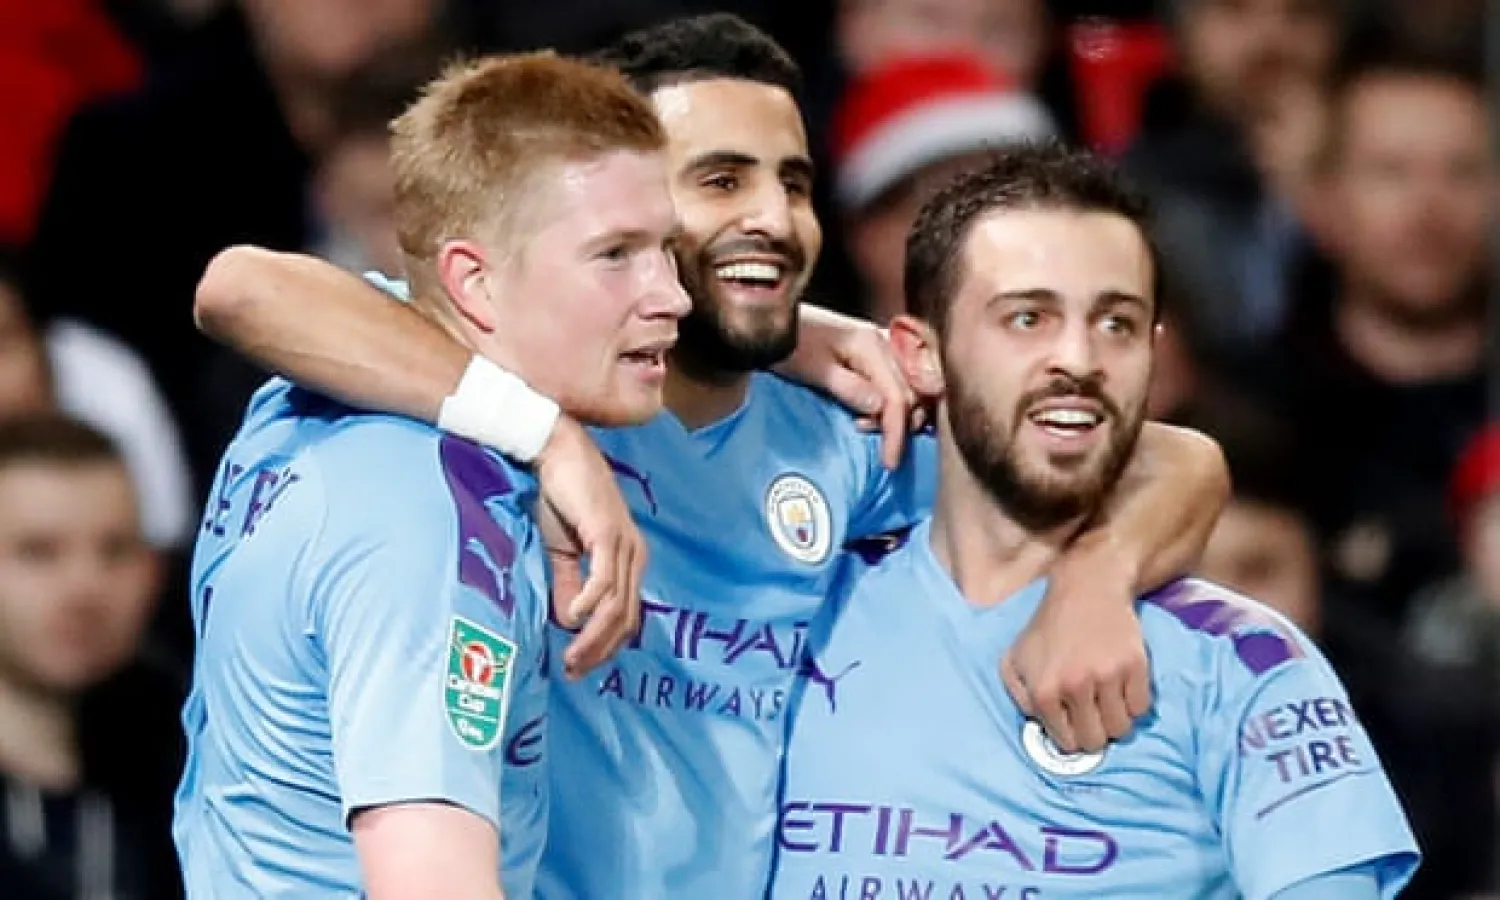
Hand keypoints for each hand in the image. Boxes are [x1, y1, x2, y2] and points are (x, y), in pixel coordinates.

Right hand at [533, 418, 644, 678]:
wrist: (555, 452)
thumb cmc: (559, 498)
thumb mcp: (561, 551)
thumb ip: (567, 585)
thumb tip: (568, 622)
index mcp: (627, 560)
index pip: (626, 616)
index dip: (605, 646)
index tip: (578, 668)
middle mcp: (633, 555)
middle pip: (625, 617)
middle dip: (600, 650)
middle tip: (573, 672)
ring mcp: (624, 544)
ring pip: (616, 604)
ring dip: (593, 636)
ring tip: (570, 657)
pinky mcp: (608, 533)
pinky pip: (604, 578)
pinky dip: (590, 602)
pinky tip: (573, 617)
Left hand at [773, 306, 916, 468]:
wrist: (772, 322)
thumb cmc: (789, 344)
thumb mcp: (814, 370)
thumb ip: (848, 388)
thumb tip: (879, 408)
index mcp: (871, 345)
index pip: (897, 397)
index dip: (896, 433)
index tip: (889, 462)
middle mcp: (883, 343)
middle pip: (910, 393)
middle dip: (899, 426)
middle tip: (877, 447)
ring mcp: (879, 346)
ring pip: (907, 388)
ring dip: (897, 416)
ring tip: (869, 429)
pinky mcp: (871, 353)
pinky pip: (894, 382)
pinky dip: (891, 403)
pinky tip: (873, 415)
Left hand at [1001, 546, 1150, 752]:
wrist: (1086, 589)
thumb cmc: (1048, 628)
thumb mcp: (1015, 660)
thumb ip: (1019, 697)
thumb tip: (1039, 727)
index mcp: (1044, 690)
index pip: (1067, 743)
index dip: (1071, 735)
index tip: (1074, 722)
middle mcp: (1075, 686)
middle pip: (1096, 741)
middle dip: (1094, 732)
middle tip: (1093, 713)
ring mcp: (1107, 676)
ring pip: (1122, 728)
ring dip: (1115, 718)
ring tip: (1107, 699)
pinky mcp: (1135, 665)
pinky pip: (1141, 707)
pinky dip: (1134, 702)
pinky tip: (1121, 686)